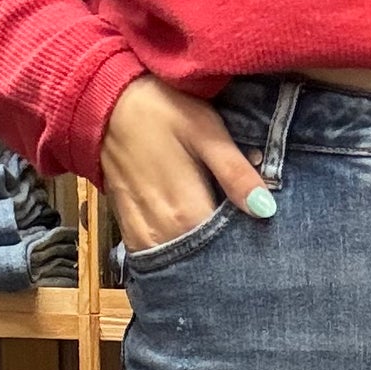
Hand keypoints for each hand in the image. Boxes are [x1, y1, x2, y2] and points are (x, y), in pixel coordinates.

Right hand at [100, 74, 274, 250]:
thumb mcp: (205, 131)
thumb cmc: (161, 111)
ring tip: (221, 245)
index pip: (227, 250)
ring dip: (201, 259)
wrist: (104, 104)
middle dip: (226, 256)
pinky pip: (157, 258)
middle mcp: (162, 233)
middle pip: (203, 262)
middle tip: (246, 243)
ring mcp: (142, 236)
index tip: (261, 239)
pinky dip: (176, 255)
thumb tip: (266, 209)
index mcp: (186, 213)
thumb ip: (234, 173)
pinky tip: (191, 243)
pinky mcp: (128, 231)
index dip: (247, 247)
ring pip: (180, 264)